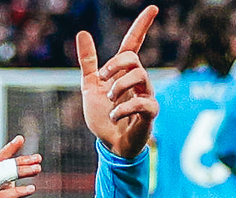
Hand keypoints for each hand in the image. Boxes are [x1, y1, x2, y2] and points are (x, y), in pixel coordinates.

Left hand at [77, 5, 159, 160]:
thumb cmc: (103, 117)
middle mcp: (138, 80)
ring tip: (110, 102)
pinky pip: (143, 103)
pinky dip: (123, 109)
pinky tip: (114, 116)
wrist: (110, 145)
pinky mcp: (150, 113)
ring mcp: (146, 95)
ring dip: (119, 87)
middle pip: (133, 58)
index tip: (152, 8)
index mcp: (124, 72)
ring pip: (140, 75)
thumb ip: (88, 61)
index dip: (142, 25)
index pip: (134, 43)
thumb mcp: (91, 86)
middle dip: (115, 65)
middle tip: (103, 80)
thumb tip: (83, 32)